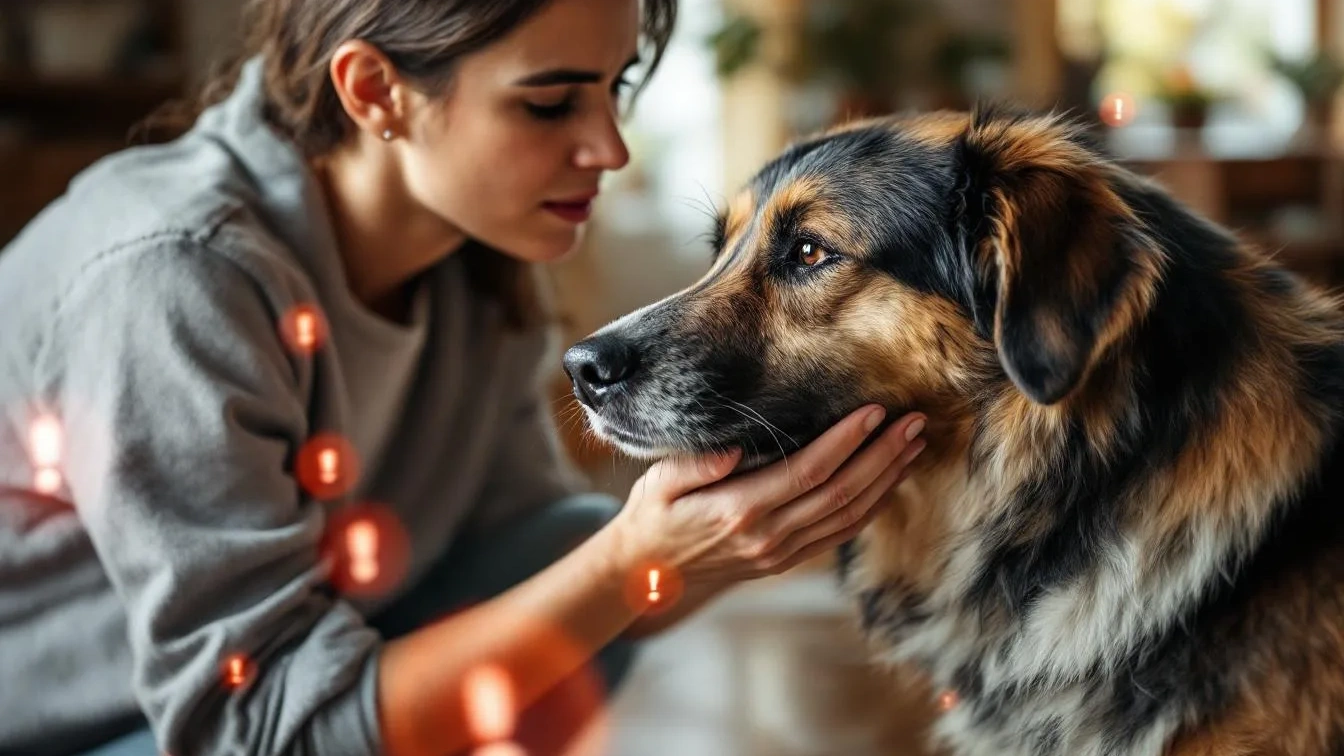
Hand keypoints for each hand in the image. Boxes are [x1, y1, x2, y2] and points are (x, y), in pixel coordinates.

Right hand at [610, 406, 926, 584]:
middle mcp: (767, 536)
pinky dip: (870, 508)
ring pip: (848, 516)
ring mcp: (780, 553)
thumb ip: (694, 465)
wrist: (645, 576)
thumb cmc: (652, 518)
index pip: (807, 471)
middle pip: (841, 493)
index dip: (846, 441)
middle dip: (883, 455)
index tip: (873, 412)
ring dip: (886, 480)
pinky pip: (838, 535)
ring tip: (913, 446)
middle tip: (914, 423)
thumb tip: (733, 448)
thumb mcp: (658, 484)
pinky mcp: (785, 560)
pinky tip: (888, 483)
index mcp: (738, 511)